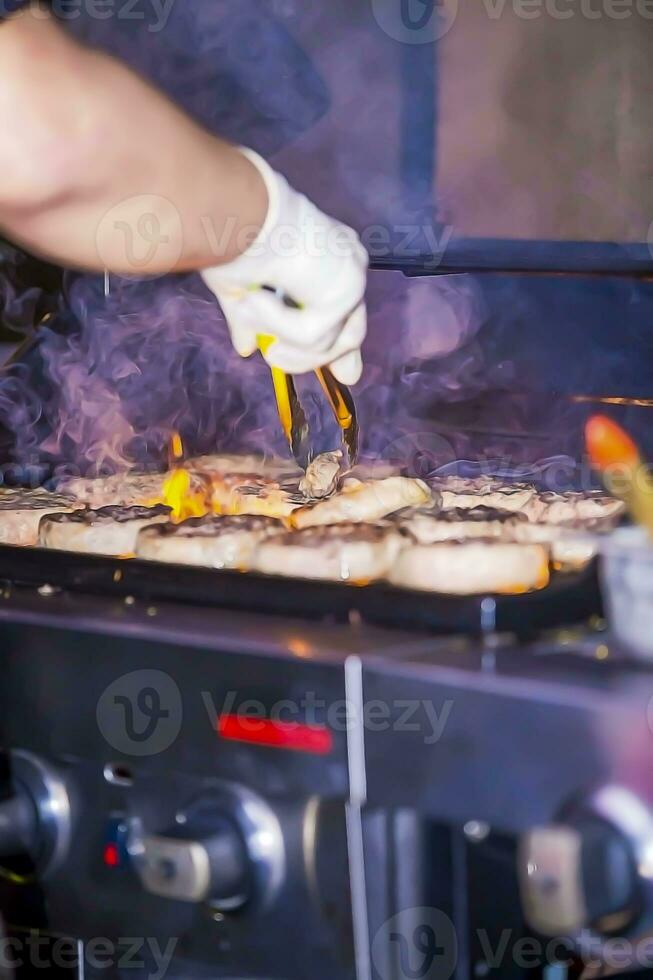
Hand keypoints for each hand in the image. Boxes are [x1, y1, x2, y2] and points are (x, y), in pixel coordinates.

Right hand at [201, 149, 368, 384]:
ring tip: (249, 311)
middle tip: (274, 357)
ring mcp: (352, 276)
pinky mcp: (346, 290)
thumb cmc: (234, 239)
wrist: (238, 212)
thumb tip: (245, 349)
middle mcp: (348, 262)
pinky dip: (278, 324)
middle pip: (351, 332)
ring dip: (283, 338)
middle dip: (317, 358)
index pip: (347, 311)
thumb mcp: (241, 289)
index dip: (344, 347)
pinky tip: (256, 297)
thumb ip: (252, 321)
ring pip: (329, 343)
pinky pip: (313, 336)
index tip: (347, 376)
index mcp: (329, 256)